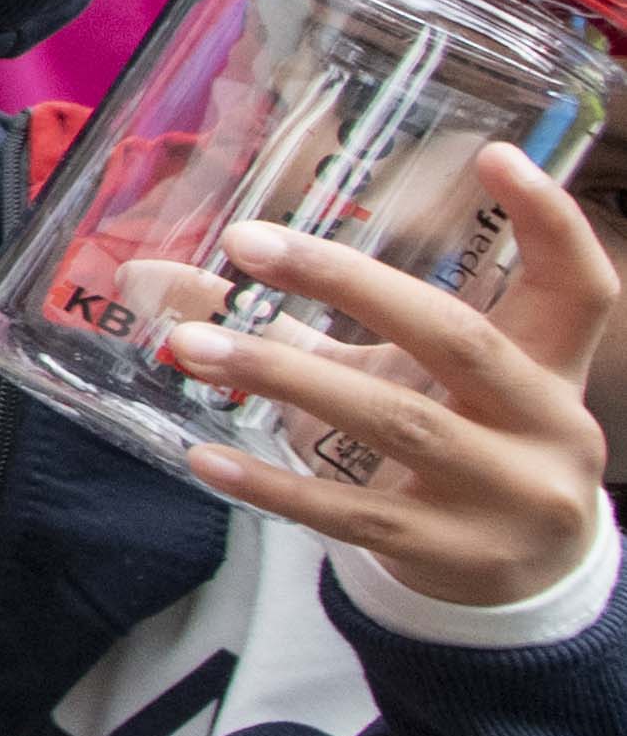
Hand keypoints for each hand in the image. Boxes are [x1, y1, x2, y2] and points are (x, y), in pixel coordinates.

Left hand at [161, 152, 624, 609]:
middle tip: (247, 241)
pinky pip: (352, 513)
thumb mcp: (414, 377)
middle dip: (349, 282)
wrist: (521, 581)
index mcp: (551, 366)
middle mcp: (545, 425)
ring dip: (283, 375)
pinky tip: (206, 455)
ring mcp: (504, 494)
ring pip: (395, 420)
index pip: (578, 286)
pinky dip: (274, 485)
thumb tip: (158, 274)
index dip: (548, 219)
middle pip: (456, 337)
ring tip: (190, 344)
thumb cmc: (461, 445)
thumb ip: (306, 321)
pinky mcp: (453, 554)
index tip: (493, 154)